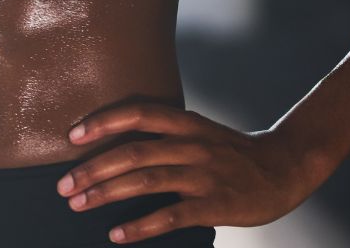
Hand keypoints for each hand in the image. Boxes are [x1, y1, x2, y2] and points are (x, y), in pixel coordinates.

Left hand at [55, 102, 329, 242]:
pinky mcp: (216, 205)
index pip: (138, 114)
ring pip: (147, 180)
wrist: (287, 168)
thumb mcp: (200, 132)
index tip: (71, 136)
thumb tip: (116, 146)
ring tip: (78, 205)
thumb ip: (166, 136)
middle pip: (133, 152)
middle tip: (62, 185)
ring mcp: (204, 174)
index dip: (103, 121)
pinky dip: (141, 225)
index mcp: (186, 124)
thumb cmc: (233, 154)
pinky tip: (117, 234)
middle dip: (93, 168)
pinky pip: (172, 215)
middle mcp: (192, 145)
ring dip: (107, 194)